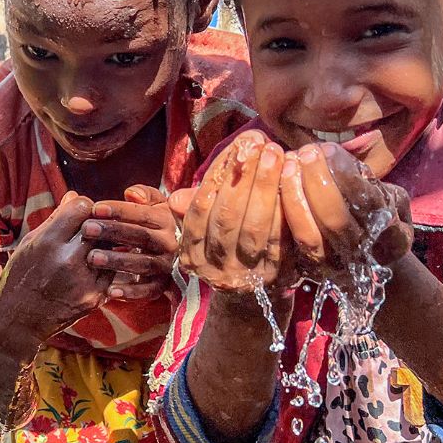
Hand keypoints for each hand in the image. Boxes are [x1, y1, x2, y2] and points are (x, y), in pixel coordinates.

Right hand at [0, 191, 113, 342]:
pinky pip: (112, 271)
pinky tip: (100, 262)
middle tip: (94, 224)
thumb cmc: (19, 278)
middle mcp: (67, 259)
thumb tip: (73, 195)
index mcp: (47, 242)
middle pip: (100, 225)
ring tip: (99, 242)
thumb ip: (54, 220)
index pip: (81, 206)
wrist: (19, 322)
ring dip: (107, 242)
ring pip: (111, 247)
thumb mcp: (29, 244)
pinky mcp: (95, 297)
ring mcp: (84, 280)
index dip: (82, 205)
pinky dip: (108, 264)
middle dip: (97, 222)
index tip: (80, 212)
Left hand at [81, 185, 176, 300]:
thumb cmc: (155, 225)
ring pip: (143, 263)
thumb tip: (132, 193)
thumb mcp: (156, 205)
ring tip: (92, 257)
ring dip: (117, 261)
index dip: (119, 210)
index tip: (95, 208)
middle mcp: (170, 243)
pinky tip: (110, 291)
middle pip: (141, 237)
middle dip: (113, 232)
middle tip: (86, 229)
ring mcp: (167, 265)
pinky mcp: (163, 285)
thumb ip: (145, 195)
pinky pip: (149, 291)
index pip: (143, 214)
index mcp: (166, 221)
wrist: (176, 253)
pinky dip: (131, 292)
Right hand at [169, 131, 290, 296]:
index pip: (200, 208)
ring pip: (253, 227)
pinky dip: (286, 208)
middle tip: (258, 143)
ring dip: (265, 186)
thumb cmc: (225, 249)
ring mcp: (245, 275)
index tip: (237, 145)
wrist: (251, 299)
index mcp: (191, 254)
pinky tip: (292, 181)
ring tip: (276, 154)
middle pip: (227, 216)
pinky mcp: (275, 277)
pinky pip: (280, 239)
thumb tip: (150, 195)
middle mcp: (214, 268)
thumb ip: (188, 207)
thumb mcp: (200, 231)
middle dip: (243, 175)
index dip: (218, 174)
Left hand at [280, 142, 412, 274]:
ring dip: (294, 195)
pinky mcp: (308, 268)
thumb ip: (368, 180)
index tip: (329, 149)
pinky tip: (275, 184)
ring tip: (288, 164)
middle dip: (318, 181)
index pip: (368, 202)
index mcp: (394, 237)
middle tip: (305, 152)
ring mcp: (334, 265)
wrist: (367, 255)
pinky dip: (280, 211)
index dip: (346, 174)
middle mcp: (363, 254)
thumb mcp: (388, 194)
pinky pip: (289, 243)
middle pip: (336, 219)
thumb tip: (331, 154)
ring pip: (309, 234)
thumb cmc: (375, 213)